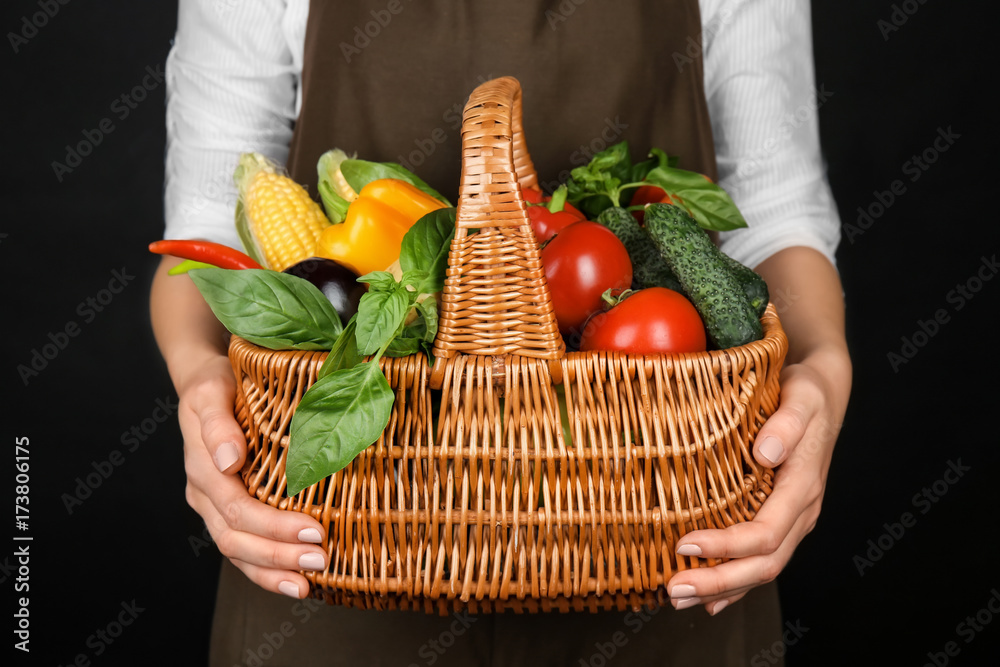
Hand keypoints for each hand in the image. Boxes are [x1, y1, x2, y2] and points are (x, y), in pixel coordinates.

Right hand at [178, 353, 327, 598]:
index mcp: (202, 470)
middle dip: (279, 556)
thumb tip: (229, 462)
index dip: (274, 527)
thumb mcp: (211, 391)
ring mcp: (215, 507)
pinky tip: (297, 579)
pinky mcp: (230, 509)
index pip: (238, 510)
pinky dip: (269, 568)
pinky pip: (245, 548)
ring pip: (239, 553)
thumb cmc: (216, 383)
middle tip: (322, 560)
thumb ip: (218, 424)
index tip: (316, 530)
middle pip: (237, 540)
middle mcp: (205, 495)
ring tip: (309, 582)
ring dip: (274, 572)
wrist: (207, 382)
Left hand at [666, 346, 850, 613]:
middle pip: (763, 564)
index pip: (765, 532)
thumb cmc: (804, 393)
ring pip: (760, 570)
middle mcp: (800, 513)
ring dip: (720, 589)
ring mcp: (791, 521)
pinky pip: (758, 561)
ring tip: (677, 598)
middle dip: (718, 582)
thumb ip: (787, 424)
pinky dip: (733, 584)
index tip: (684, 543)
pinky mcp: (778, 520)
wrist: (821, 394)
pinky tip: (708, 599)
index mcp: (803, 487)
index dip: (726, 545)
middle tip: (673, 589)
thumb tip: (766, 453)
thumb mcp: (801, 397)